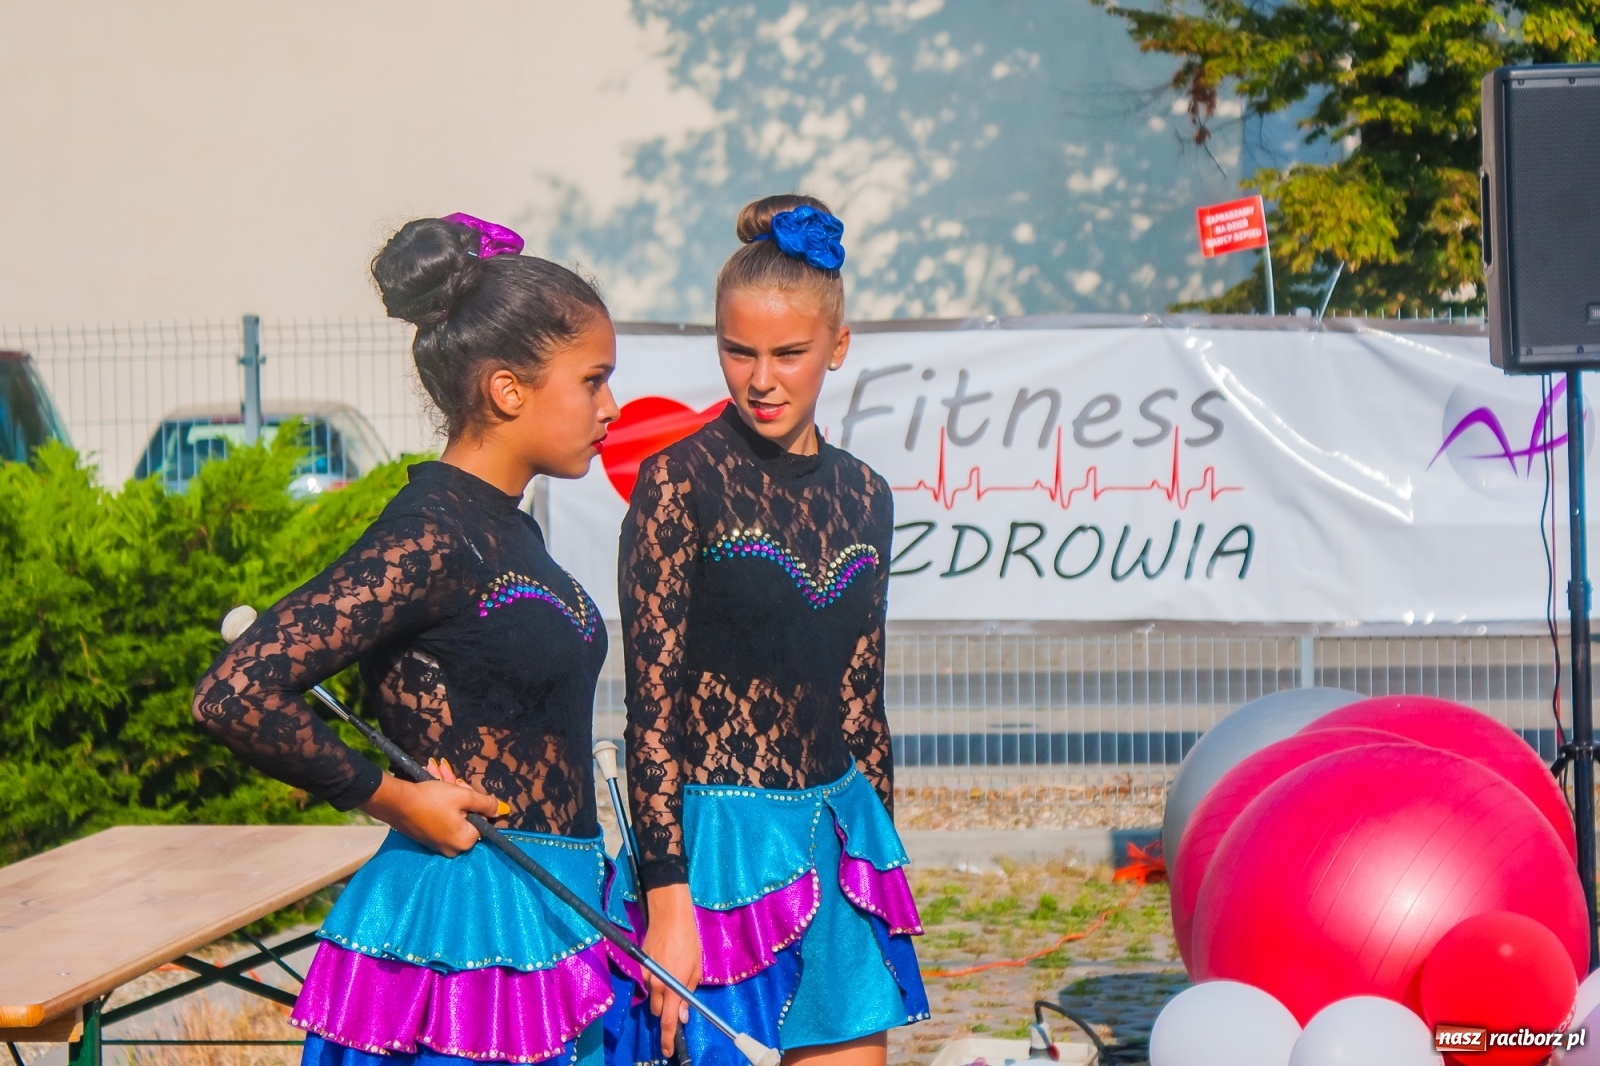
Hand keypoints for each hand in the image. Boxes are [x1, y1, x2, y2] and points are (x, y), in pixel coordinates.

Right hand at [360, 758, 504, 856]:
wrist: (395, 802)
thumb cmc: (431, 799)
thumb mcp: (463, 796)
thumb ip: (485, 803)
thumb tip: (504, 810)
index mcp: (465, 840)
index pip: (482, 819)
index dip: (474, 800)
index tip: (463, 787)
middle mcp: (453, 847)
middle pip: (466, 814)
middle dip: (459, 792)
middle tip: (447, 775)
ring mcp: (438, 843)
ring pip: (452, 811)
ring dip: (447, 791)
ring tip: (436, 771)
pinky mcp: (427, 836)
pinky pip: (440, 816)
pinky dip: (438, 799)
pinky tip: (432, 779)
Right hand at [641, 883, 701, 1057]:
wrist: (669, 916)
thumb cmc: (688, 941)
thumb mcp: (695, 968)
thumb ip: (688, 993)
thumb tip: (683, 1015)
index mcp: (671, 987)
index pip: (666, 1021)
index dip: (667, 1038)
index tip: (669, 1050)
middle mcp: (655, 985)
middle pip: (657, 1010)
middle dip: (666, 1011)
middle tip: (678, 1003)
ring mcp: (646, 975)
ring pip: (653, 996)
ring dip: (662, 994)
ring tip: (675, 974)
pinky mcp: (641, 966)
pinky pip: (650, 981)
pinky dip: (658, 981)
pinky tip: (666, 964)